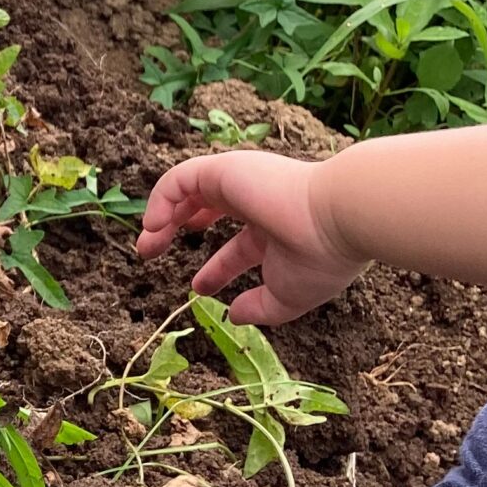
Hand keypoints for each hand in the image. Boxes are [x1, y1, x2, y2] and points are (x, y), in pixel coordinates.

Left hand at [137, 151, 366, 325]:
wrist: (339, 218)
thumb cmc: (319, 258)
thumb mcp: (286, 296)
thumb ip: (259, 308)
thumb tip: (233, 316)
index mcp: (275, 229)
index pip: (239, 246)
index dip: (216, 268)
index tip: (198, 288)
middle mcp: (256, 201)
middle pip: (206, 209)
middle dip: (176, 230)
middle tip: (150, 255)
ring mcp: (240, 181)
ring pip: (188, 190)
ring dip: (161, 216)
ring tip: (146, 245)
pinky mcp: (225, 169)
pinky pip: (180, 179)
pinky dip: (161, 199)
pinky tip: (154, 227)